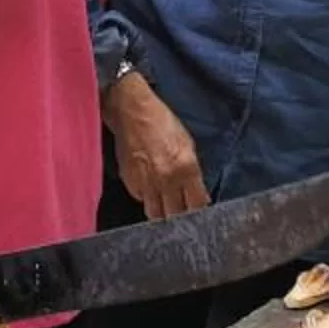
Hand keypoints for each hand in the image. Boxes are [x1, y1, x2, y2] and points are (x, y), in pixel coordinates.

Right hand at [106, 71, 208, 221]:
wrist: (132, 112)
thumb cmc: (162, 123)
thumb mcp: (187, 144)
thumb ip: (193, 172)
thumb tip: (198, 194)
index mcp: (187, 168)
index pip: (197, 204)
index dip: (199, 210)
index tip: (197, 210)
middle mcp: (167, 180)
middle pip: (176, 215)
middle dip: (180, 215)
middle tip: (181, 210)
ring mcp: (147, 184)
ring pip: (156, 214)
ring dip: (162, 212)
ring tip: (165, 206)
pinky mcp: (130, 183)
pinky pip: (141, 200)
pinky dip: (146, 198)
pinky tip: (149, 188)